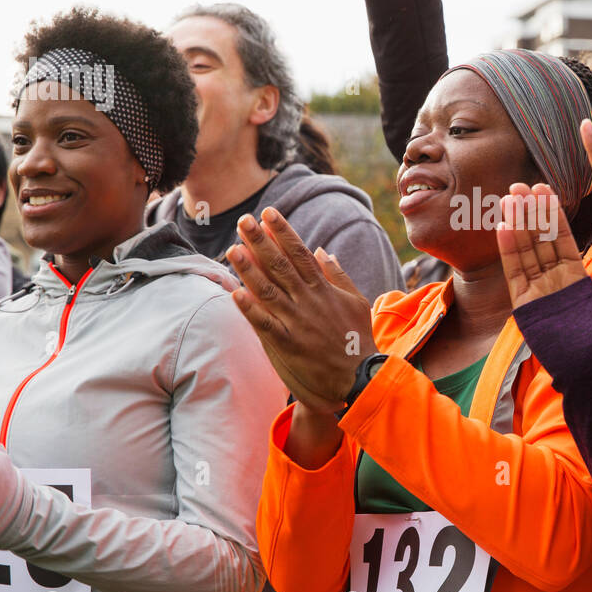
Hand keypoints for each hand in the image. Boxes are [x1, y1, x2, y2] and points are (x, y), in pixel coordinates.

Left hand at [227, 208, 376, 410]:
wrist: (359, 378)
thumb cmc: (358, 339)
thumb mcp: (356, 301)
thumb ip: (338, 276)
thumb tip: (323, 251)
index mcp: (324, 290)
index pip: (300, 254)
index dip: (283, 233)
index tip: (268, 213)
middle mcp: (309, 302)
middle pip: (281, 266)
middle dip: (261, 241)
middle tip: (244, 221)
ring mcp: (298, 323)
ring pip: (269, 291)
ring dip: (250, 269)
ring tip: (232, 249)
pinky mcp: (289, 345)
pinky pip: (266, 324)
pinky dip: (251, 310)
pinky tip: (236, 294)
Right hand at [496, 183, 587, 308]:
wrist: (582, 362)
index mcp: (575, 274)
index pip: (561, 236)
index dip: (552, 213)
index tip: (542, 189)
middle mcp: (555, 279)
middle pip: (539, 240)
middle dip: (528, 212)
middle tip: (518, 187)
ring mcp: (538, 290)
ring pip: (525, 251)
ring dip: (515, 224)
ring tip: (508, 200)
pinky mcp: (523, 303)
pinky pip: (514, 272)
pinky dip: (507, 250)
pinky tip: (502, 227)